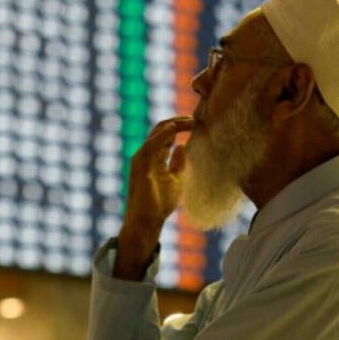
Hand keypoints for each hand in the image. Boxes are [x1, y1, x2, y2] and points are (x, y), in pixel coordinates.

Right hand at [113, 116, 193, 279]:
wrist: (147, 221)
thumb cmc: (159, 204)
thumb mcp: (176, 180)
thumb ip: (178, 163)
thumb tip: (183, 145)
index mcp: (155, 157)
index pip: (167, 134)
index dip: (181, 126)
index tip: (198, 122)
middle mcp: (146, 154)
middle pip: (161, 129)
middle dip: (179, 121)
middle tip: (197, 118)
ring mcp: (141, 158)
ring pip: (156, 133)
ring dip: (174, 124)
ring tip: (191, 120)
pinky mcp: (140, 165)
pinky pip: (151, 145)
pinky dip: (162, 135)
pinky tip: (174, 128)